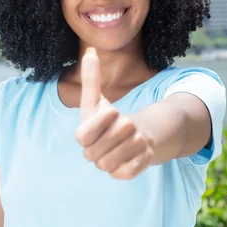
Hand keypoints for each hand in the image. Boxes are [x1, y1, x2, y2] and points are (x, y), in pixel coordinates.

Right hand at [75, 48, 153, 179]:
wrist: (125, 138)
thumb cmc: (108, 118)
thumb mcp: (98, 98)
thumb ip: (91, 78)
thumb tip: (89, 52)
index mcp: (83, 135)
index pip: (83, 135)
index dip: (100, 122)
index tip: (114, 109)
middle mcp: (92, 153)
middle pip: (108, 143)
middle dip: (123, 129)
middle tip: (130, 122)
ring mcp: (107, 165)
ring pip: (122, 156)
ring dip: (134, 142)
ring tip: (137, 134)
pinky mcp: (122, 174)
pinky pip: (130, 171)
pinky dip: (140, 157)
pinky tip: (143, 148)